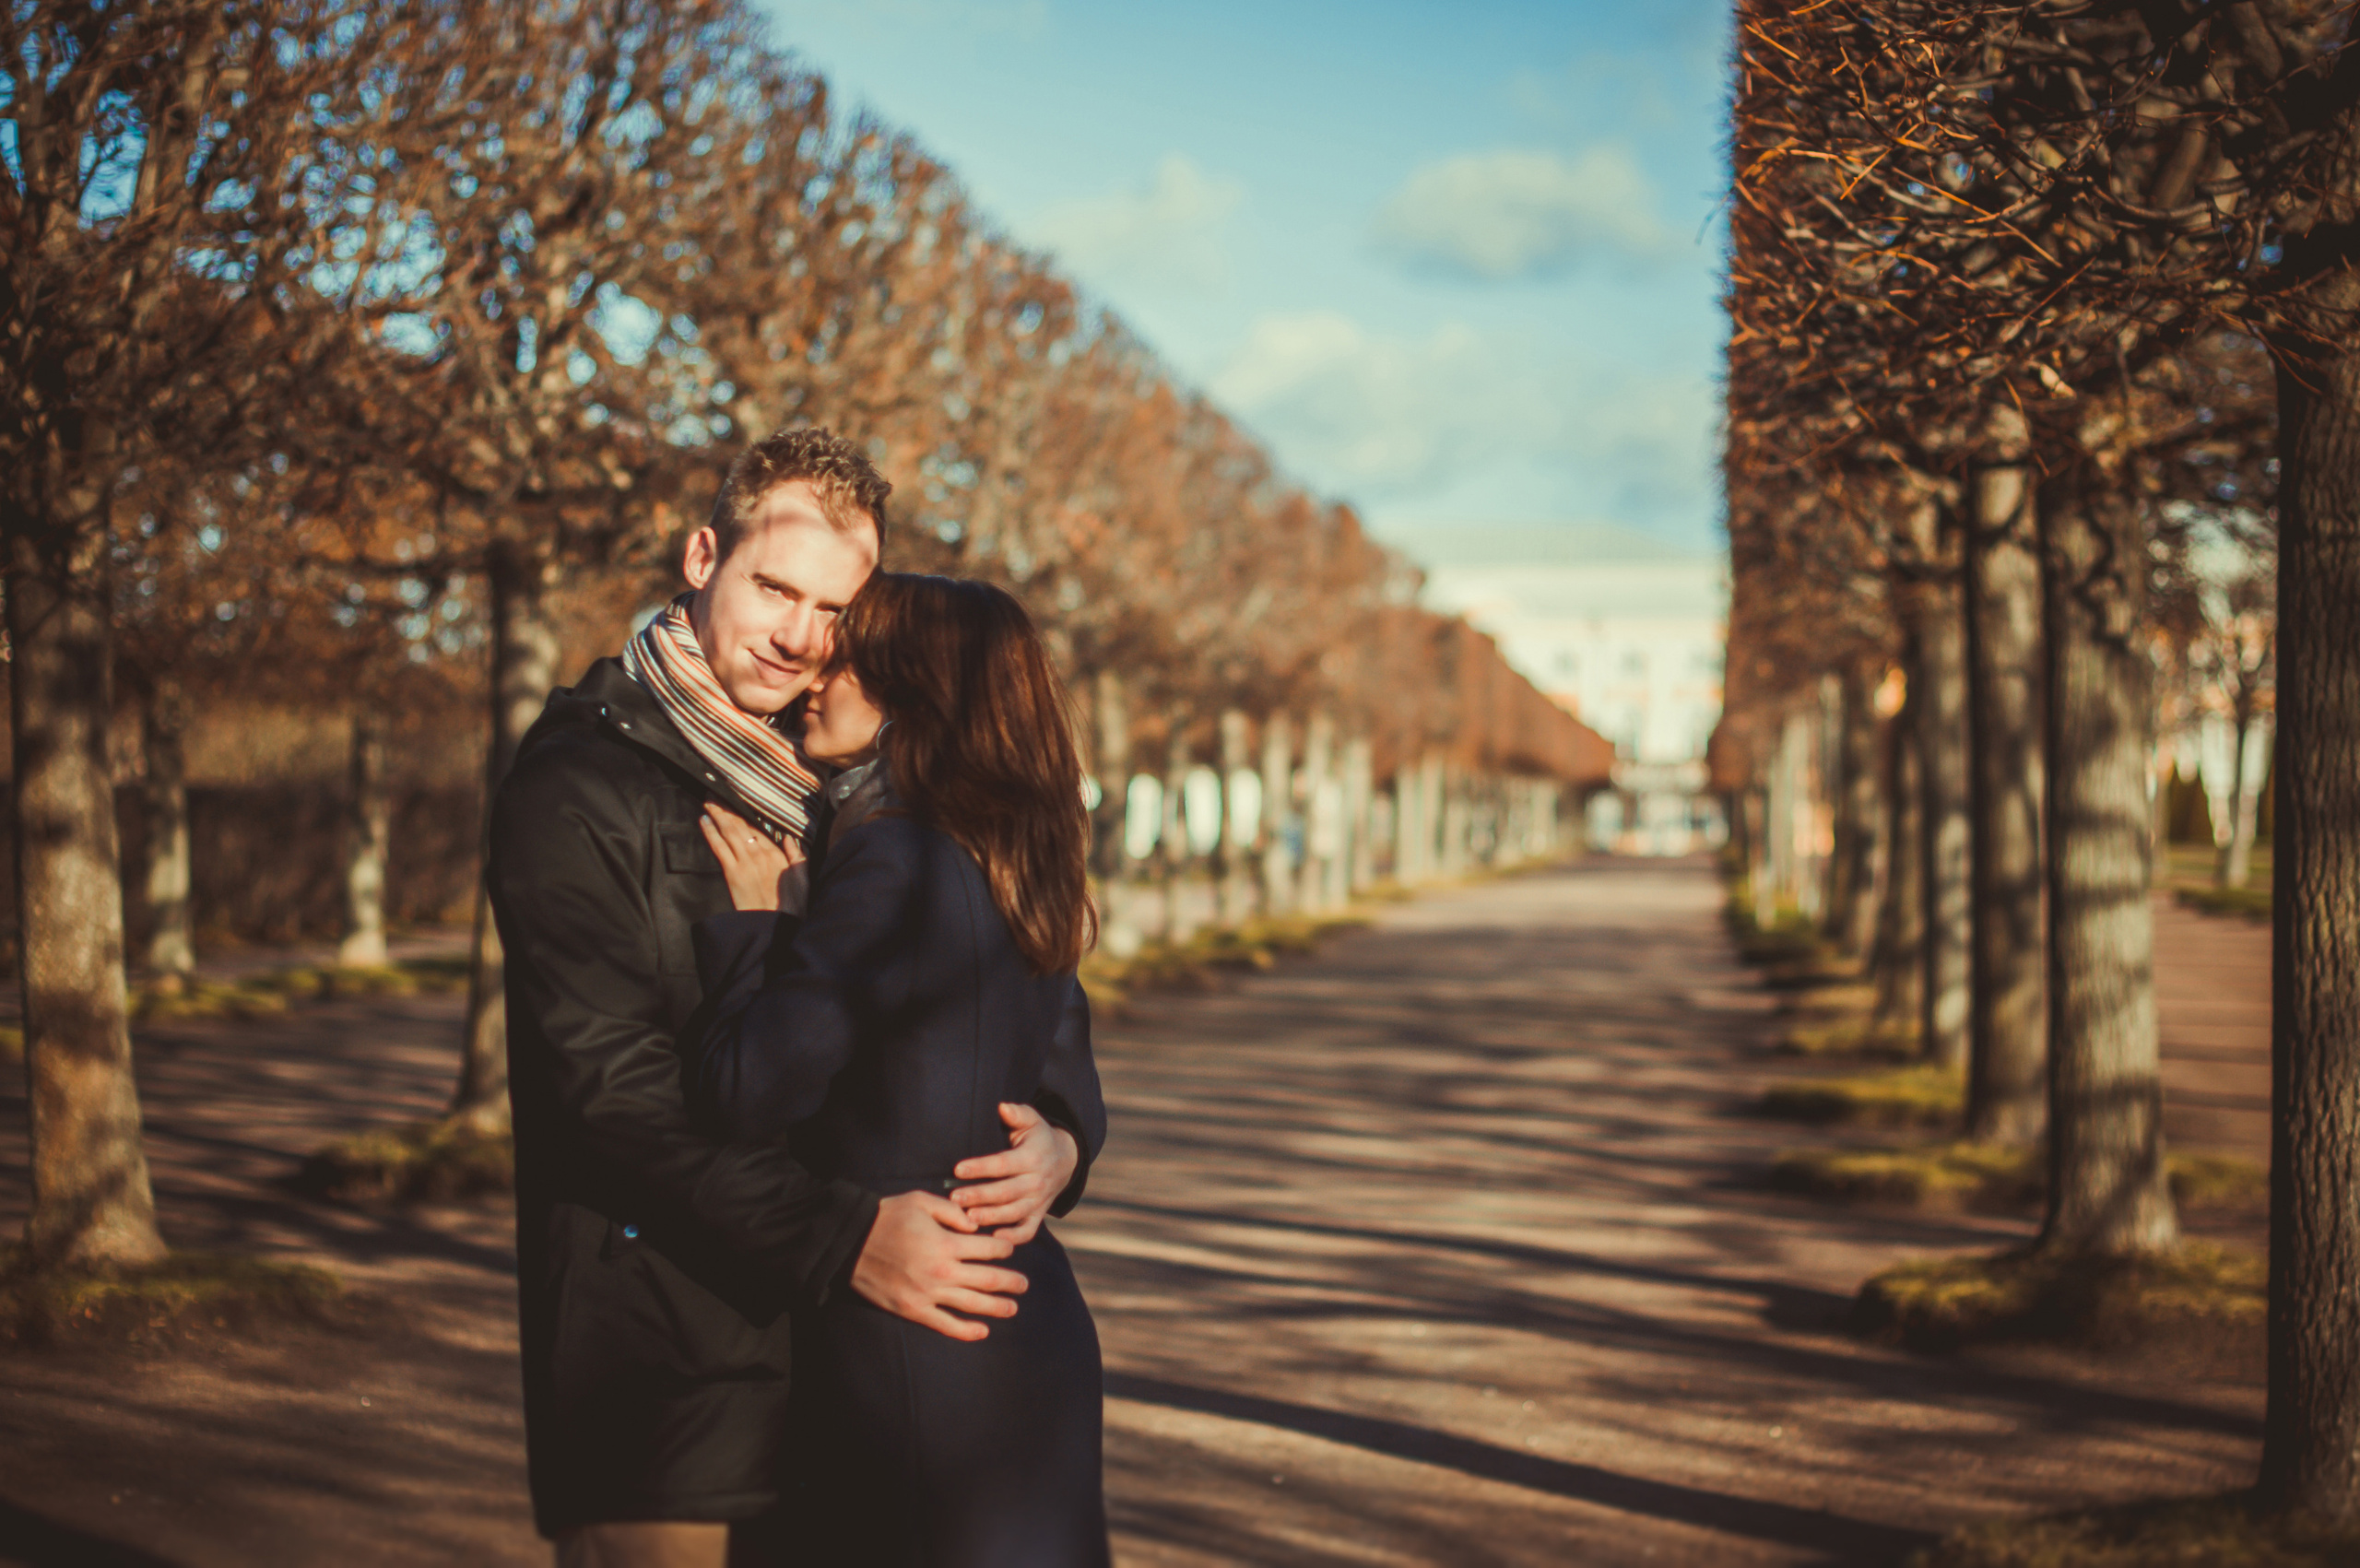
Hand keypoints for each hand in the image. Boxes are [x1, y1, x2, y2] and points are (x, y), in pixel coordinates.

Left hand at [700, 803, 801, 910]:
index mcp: (777, 855)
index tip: (736, 803)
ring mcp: (745, 863)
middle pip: (741, 826)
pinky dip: (711, 833)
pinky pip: (719, 847)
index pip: (758, 829)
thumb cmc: (791, 906)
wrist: (775, 926)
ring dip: (717, 815)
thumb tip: (789, 838)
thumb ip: (797, 856)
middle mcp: (760, 854)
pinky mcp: (732, 873)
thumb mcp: (802, 878)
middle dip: (727, 809)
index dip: (745, 815)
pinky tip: (704, 821)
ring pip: (729, 832)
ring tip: (708, 802)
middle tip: (716, 795)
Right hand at [850, 1190, 1026, 1341]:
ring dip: (998, 1307)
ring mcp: (928, 1295)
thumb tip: (977, 1226)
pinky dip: (967, 1330)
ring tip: (1013, 1308)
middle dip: (1011, 1282)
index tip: (1010, 1249)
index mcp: (947, 1243)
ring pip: (973, 1305)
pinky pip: (946, 1325)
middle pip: (989, 1280)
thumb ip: (953, 1211)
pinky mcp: (914, 1310)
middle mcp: (942, 1272)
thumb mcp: (922, 1201)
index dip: (1005, 1248)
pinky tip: (983, 1330)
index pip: (990, 1249)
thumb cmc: (888, 1216)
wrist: (851, 1242)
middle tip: (1024, 1285)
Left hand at [950, 1102, 1079, 1243]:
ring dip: (991, 1217)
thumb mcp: (1032, 1121)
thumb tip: (1002, 1107)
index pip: (1003, 1163)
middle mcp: (1037, 1181)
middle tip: (955, 1198)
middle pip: (1006, 1191)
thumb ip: (1018, 1114)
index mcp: (1033, 1157)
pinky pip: (1028, 1230)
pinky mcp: (1038, 1215)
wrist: (1065, 1160)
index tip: (958, 1169)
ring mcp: (1039, 1200)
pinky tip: (994, 1237)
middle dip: (980, 1195)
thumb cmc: (1039, 1137)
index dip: (981, 1166)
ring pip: (1014, 1213)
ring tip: (968, 1219)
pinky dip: (1014, 1237)